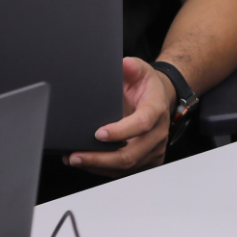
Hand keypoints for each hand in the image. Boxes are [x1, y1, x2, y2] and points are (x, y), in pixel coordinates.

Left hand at [68, 57, 173, 175]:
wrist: (161, 99)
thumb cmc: (147, 87)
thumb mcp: (141, 70)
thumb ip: (132, 67)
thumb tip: (125, 64)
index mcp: (156, 110)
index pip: (141, 124)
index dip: (120, 132)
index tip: (98, 133)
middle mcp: (158, 133)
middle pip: (131, 154)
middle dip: (101, 158)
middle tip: (77, 155)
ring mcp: (154, 150)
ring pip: (126, 167)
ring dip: (98, 167)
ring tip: (75, 159)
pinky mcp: (147, 161)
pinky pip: (125, 172)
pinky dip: (103, 170)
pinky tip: (87, 164)